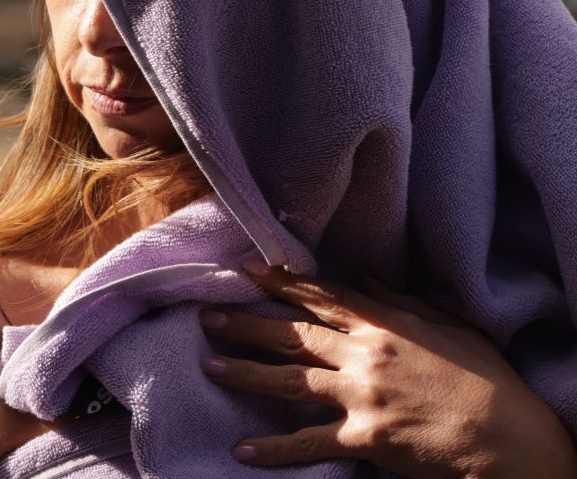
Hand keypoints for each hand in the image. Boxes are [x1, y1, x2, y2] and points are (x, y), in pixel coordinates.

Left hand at [198, 259, 576, 478]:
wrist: (509, 439)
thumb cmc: (485, 379)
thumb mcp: (447, 326)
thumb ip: (399, 300)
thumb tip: (364, 276)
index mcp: (382, 323)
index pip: (319, 297)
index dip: (280, 281)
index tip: (245, 270)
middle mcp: (363, 354)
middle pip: (293, 334)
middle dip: (247, 323)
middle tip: (208, 315)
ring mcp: (360, 396)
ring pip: (289, 380)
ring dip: (246, 372)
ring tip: (209, 363)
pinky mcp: (363, 438)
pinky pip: (308, 442)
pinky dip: (274, 448)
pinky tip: (241, 448)